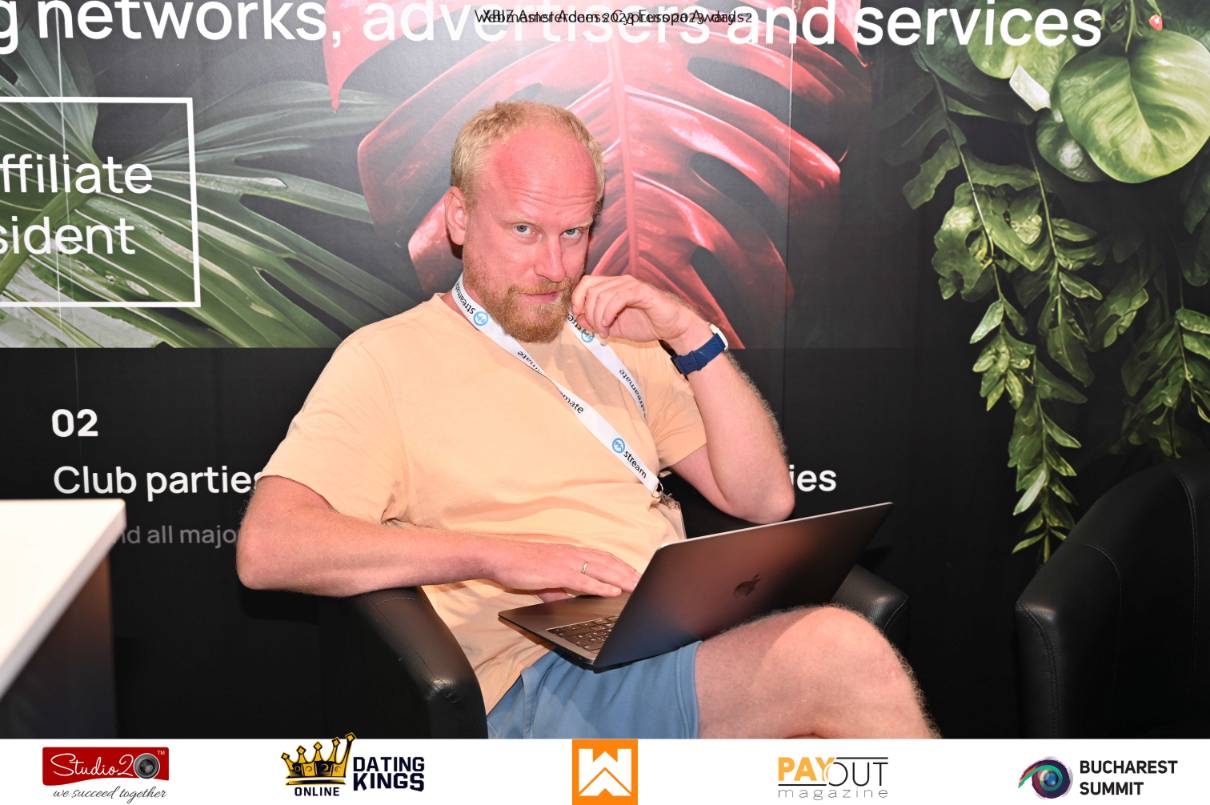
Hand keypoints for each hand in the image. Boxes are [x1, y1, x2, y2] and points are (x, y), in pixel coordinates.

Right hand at [484, 538, 640, 601]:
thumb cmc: (519, 566)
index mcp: (570, 553)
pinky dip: (601, 586)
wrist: (499, 558)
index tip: (636, 574)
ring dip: (622, 579)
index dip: (622, 565)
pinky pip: (584, 580)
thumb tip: (565, 599)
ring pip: (601, 569)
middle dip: (629, 573)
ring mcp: (566, 562)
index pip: (603, 558)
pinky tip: (613, 591)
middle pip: (608, 562)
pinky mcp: (557, 572)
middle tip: (646, 583)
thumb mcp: (543, 579)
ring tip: (637, 587)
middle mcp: (572, 554)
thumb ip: (557, 589)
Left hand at [571, 275, 710, 352]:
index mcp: (613, 286)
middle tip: (596, 329)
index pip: (587, 282)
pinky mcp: (642, 291)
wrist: (673, 327)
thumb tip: (579, 319)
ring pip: (602, 294)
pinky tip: (609, 325)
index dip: (577, 298)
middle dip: (588, 312)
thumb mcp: (614, 326)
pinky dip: (608, 313)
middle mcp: (621, 281)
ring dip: (597, 317)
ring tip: (604, 331)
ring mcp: (631, 284)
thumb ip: (596, 322)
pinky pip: (617, 298)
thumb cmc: (647, 324)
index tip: (578, 316)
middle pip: (591, 288)